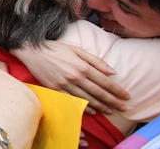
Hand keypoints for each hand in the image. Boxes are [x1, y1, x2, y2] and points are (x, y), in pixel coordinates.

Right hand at [13, 42, 129, 114]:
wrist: (32, 51)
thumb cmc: (56, 48)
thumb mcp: (77, 50)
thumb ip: (95, 61)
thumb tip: (112, 72)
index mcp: (82, 66)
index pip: (105, 81)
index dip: (117, 90)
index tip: (127, 95)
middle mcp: (75, 77)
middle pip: (98, 92)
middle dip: (113, 101)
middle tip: (124, 107)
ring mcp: (65, 84)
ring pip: (87, 99)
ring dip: (101, 106)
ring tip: (111, 111)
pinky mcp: (56, 89)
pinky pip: (73, 101)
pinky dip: (84, 107)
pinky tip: (92, 110)